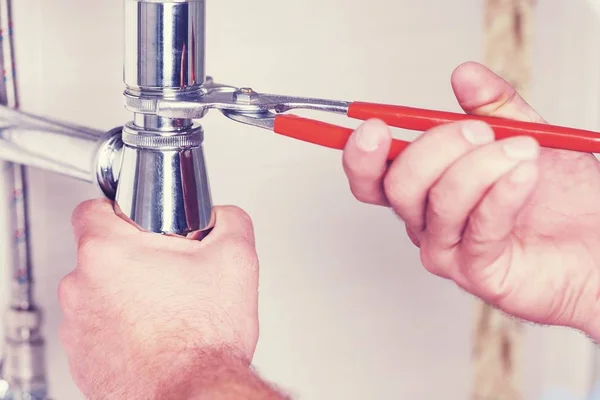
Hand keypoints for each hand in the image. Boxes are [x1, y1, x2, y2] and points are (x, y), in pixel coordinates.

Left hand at [59, 199, 264, 398]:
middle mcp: (80, 288)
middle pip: (102, 255)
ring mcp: (77, 328)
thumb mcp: (235, 258)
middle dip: (133, 259)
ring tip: (167, 311)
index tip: (142, 226)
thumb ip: (228, 220)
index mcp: (106, 253)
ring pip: (100, 294)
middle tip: (170, 274)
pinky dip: (122, 330)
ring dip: (126, 296)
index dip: (124, 213)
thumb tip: (222, 216)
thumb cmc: (203, 338)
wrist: (191, 394)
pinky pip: (100, 330)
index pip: (94, 209)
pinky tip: (156, 337)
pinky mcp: (82, 360)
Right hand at [343, 61, 599, 338]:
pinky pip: (479, 227)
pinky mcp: (479, 272)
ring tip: (523, 150)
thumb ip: (493, 107)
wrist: (599, 243)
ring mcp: (450, 250)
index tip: (375, 126)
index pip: (374, 178)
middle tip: (480, 131)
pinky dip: (502, 193)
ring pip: (438, 202)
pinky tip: (526, 174)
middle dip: (437, 148)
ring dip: (481, 166)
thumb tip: (464, 75)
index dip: (362, 155)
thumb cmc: (561, 198)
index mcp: (426, 190)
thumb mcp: (526, 135)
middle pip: (398, 186)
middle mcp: (427, 222)